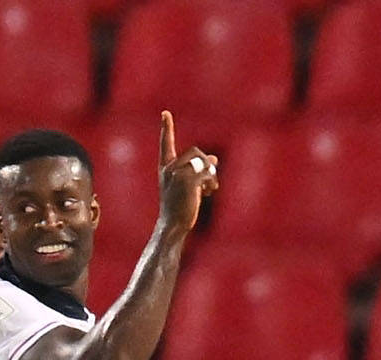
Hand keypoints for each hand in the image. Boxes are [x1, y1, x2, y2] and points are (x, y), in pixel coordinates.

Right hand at [156, 110, 219, 233]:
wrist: (174, 225)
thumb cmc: (180, 207)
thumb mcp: (188, 185)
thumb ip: (199, 170)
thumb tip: (215, 159)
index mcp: (165, 168)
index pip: (166, 144)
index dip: (166, 128)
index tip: (165, 113)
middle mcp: (168, 168)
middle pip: (195, 152)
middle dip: (206, 164)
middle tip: (209, 180)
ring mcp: (177, 173)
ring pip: (203, 161)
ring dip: (211, 174)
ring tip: (209, 188)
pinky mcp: (187, 180)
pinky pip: (207, 172)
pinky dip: (211, 182)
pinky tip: (208, 193)